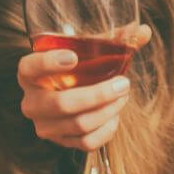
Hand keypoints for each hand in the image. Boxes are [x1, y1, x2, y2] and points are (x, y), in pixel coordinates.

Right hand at [17, 24, 151, 150]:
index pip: (30, 67)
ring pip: (79, 124)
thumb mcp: (88, 51)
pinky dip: (106, 129)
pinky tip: (114, 116)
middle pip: (63, 104)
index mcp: (29, 73)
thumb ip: (114, 40)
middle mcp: (31, 101)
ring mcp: (44, 125)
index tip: (73, 57)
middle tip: (123, 84)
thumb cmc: (78, 68)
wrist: (71, 94)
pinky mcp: (60, 141)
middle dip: (99, 94)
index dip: (49, 63)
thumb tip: (144, 30)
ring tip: (123, 97)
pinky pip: (86, 142)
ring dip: (107, 110)